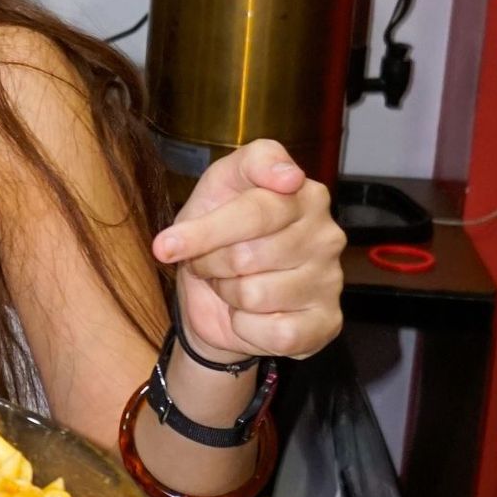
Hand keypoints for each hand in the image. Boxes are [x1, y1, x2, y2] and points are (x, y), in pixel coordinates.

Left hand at [152, 140, 345, 361]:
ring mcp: (331, 281)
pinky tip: (253, 316)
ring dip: (229, 295)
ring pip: (256, 296)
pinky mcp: (327, 322)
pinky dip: (248, 328)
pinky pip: (277, 333)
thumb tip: (289, 176)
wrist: (215, 297)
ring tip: (233, 286)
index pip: (255, 211)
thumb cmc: (220, 234)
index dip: (205, 232)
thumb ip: (253, 163)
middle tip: (211, 263)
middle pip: (247, 256)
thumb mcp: (221, 185)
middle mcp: (327, 236)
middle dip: (212, 264)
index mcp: (305, 195)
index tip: (165, 246)